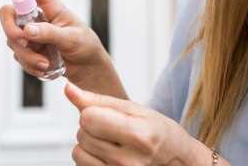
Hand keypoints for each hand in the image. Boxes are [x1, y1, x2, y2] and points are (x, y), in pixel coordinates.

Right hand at [0, 0, 123, 96]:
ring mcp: (30, 33)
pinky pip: (18, 56)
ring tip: (46, 64)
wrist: (86, 69)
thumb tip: (27, 30)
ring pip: (12, 39)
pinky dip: (30, 65)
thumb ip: (49, 34)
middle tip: (22, 42)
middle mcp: (36, 16)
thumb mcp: (71, 38)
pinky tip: (45, 69)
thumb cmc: (84, 46)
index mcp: (51, 6)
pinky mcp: (28, 49)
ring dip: (27, 56)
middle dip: (10, 28)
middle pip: (9, 12)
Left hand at [65, 82, 217, 165]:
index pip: (88, 118)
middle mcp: (128, 162)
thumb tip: (68, 89)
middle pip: (82, 134)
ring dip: (89, 144)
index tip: (107, 114)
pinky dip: (90, 158)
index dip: (93, 111)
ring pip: (78, 152)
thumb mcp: (134, 109)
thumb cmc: (158, 133)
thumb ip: (98, 100)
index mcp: (138, 136)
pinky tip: (107, 156)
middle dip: (92, 127)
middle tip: (114, 130)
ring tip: (111, 143)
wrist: (179, 164)